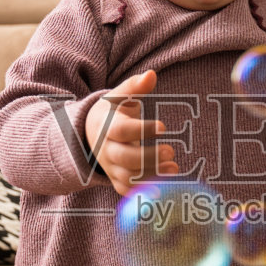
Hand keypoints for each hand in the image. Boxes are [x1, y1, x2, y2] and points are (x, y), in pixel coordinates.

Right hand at [84, 69, 177, 195]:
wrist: (91, 133)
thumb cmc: (112, 112)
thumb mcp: (120, 96)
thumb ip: (135, 86)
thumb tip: (151, 75)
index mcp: (108, 127)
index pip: (122, 131)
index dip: (142, 130)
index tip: (163, 127)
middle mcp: (107, 149)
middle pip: (125, 158)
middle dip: (148, 157)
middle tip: (170, 151)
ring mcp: (111, 167)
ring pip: (128, 176)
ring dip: (152, 174)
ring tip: (174, 167)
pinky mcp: (116, 179)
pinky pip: (128, 190)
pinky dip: (145, 190)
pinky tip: (166, 185)